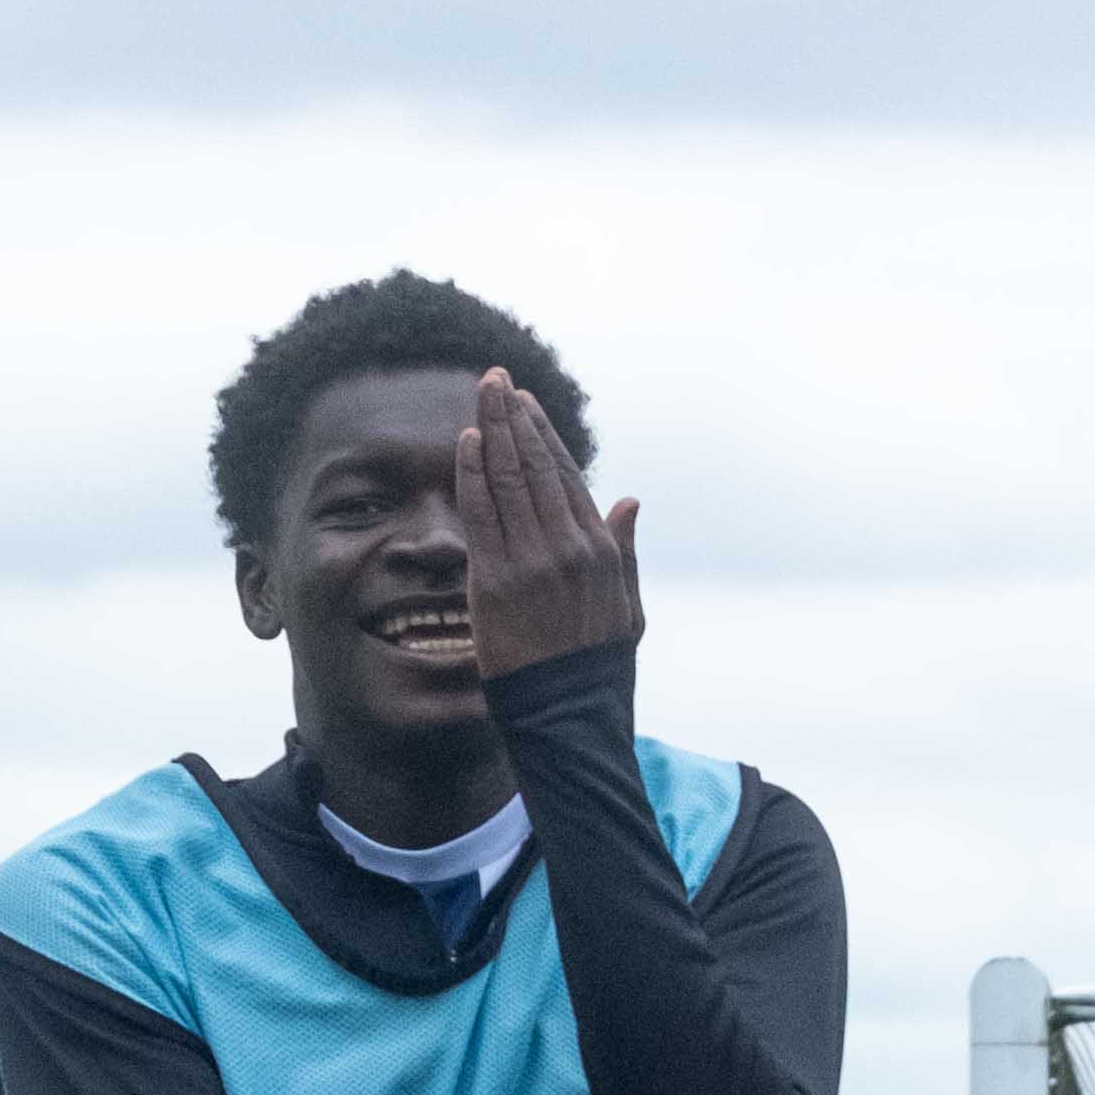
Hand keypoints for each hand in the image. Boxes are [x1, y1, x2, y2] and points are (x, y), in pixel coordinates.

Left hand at [455, 370, 640, 677]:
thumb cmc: (598, 666)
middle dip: (513, 416)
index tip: (523, 403)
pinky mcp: (496, 580)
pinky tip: (466, 441)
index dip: (541, 433)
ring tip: (481, 395)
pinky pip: (481, 513)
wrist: (570, 715)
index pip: (565, 474)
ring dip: (492, 429)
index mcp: (599, 548)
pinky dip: (473, 472)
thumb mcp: (627, 607)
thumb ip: (625, 550)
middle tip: (495, 378)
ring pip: (508, 478)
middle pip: (534, 464)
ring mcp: (531, 561)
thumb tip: (629, 500)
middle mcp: (568, 546)